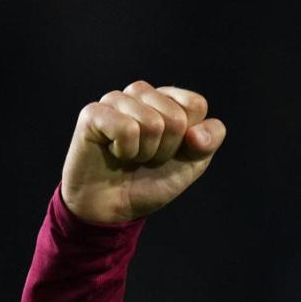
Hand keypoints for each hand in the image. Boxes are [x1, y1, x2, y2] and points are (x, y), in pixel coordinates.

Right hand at [60, 81, 225, 224]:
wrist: (113, 207)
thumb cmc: (151, 180)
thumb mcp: (192, 164)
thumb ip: (208, 142)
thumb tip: (196, 133)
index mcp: (167, 99)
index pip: (195, 104)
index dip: (190, 138)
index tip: (172, 151)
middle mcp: (141, 94)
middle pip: (175, 117)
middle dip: (166, 149)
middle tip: (147, 157)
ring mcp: (115, 100)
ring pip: (152, 123)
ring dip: (145, 152)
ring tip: (130, 156)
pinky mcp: (92, 112)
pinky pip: (126, 129)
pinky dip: (126, 151)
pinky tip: (114, 152)